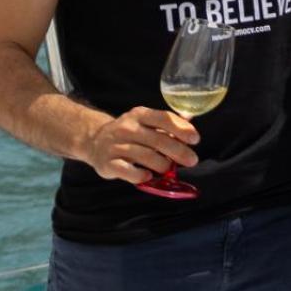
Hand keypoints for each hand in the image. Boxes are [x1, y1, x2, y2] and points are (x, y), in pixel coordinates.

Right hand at [79, 106, 198, 183]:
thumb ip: (168, 124)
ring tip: (169, 168)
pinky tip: (149, 176)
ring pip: (146, 156)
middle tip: (192, 160)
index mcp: (140, 115)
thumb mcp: (146, 122)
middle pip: (158, 140)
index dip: (181, 129)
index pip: (164, 118)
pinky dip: (140, 175)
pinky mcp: (108, 163)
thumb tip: (191, 125)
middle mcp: (127, 128)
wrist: (95, 141)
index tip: (195, 139)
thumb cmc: (131, 133)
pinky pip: (128, 171)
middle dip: (179, 151)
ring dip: (163, 165)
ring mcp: (116, 146)